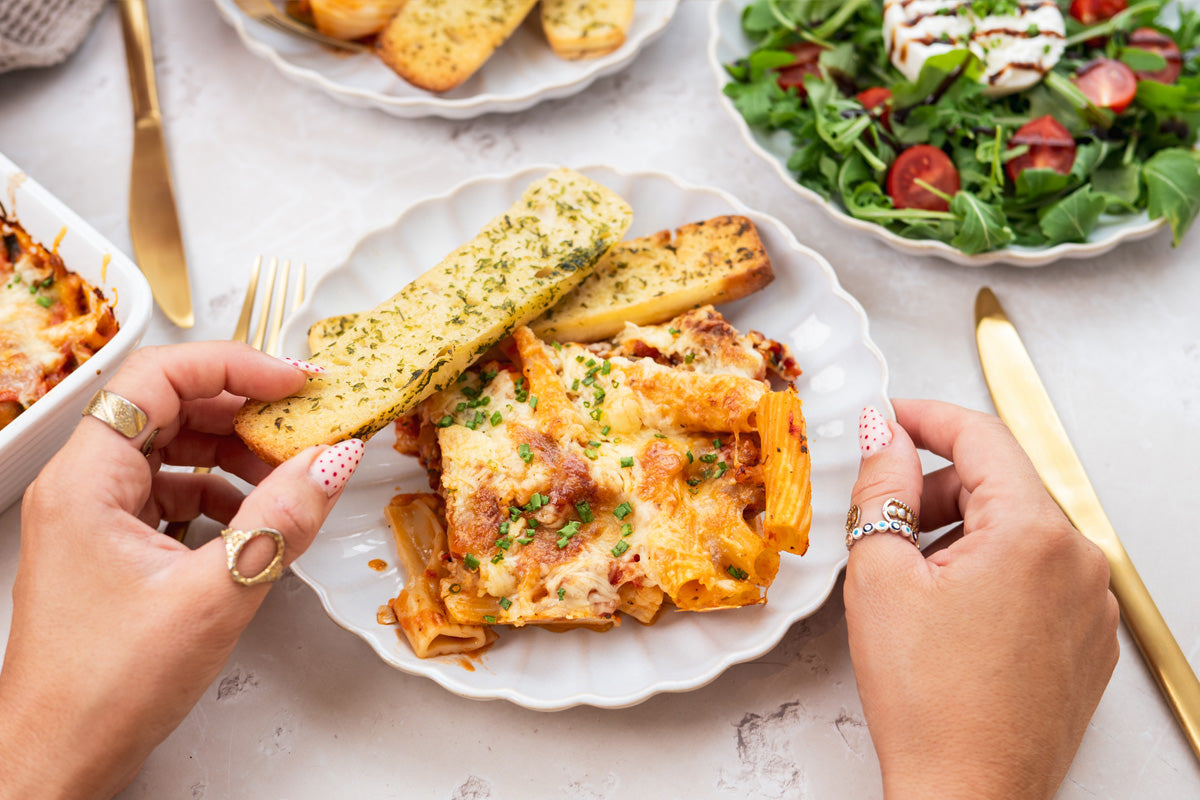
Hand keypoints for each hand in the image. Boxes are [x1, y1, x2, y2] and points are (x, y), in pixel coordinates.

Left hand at [0, 342, 364, 798]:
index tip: (294, 382)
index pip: (158, 378)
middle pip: (168, 408)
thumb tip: (334, 459)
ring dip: (236, 454)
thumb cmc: (106, 687)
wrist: (58, 759)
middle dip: (242, 409)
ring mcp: (96, 517)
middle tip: (305, 421)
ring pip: (173, 450)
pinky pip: (173, 493)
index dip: (233, 366)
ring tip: (291, 474)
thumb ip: (281, 519)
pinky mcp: (114, 548)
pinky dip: (222, 494)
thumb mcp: (214, 595)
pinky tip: (258, 519)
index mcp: (86, 481)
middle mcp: (83, 487)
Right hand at [843, 400, 1118, 799]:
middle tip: (883, 516)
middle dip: (937, 488)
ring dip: (961, 532)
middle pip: (1002, 484)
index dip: (925, 417)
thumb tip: (884, 435)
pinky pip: (1037, 575)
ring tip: (911, 579)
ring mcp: (1090, 604)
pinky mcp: (1087, 640)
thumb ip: (884, 487)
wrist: (967, 794)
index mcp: (1033, 534)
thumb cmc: (928, 701)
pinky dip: (990, 571)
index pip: (982, 436)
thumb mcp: (880, 575)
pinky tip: (947, 612)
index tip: (889, 418)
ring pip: (1018, 531)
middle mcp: (1078, 561)